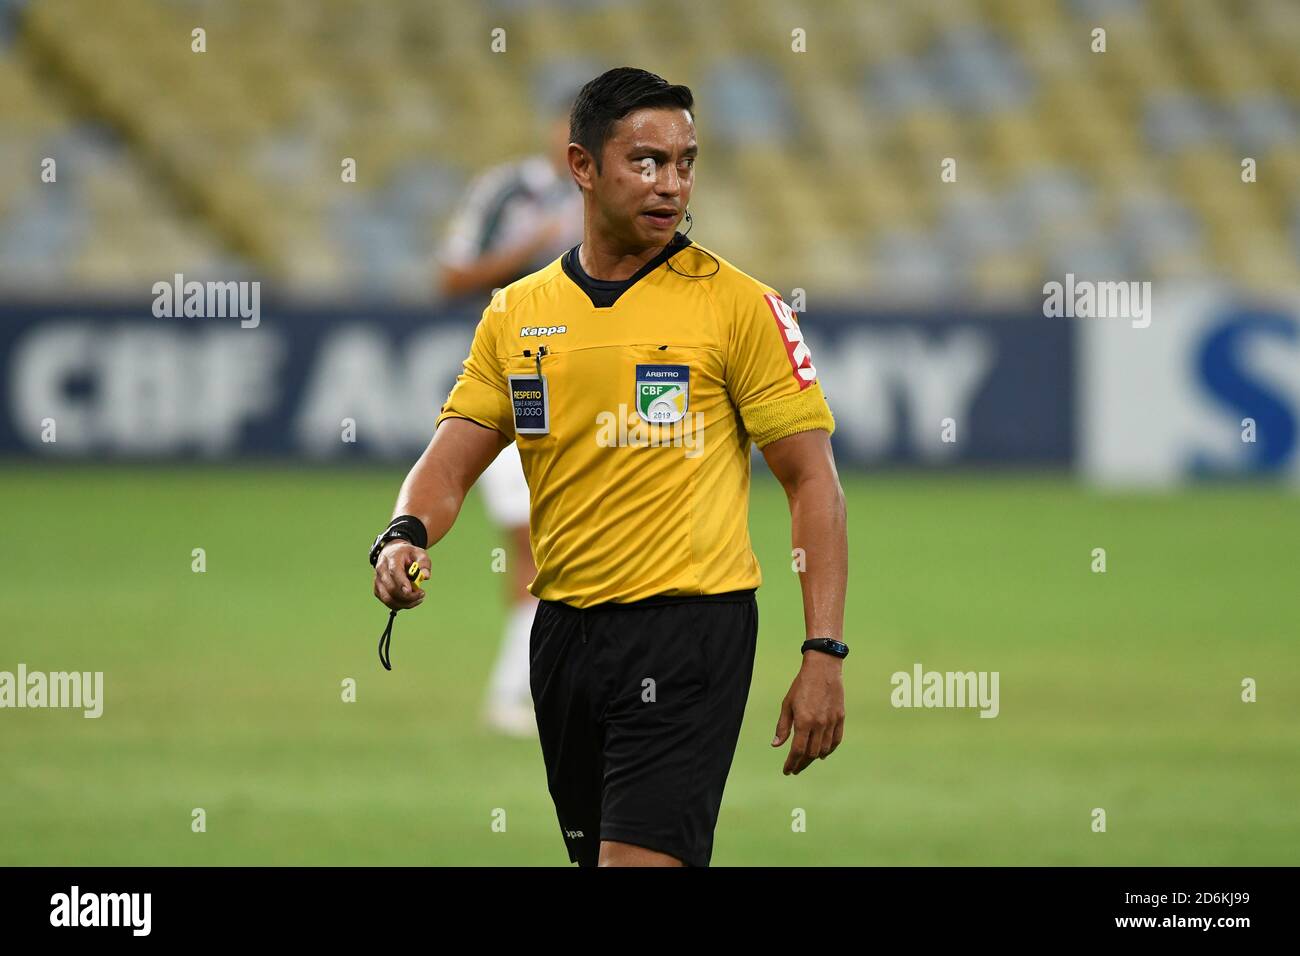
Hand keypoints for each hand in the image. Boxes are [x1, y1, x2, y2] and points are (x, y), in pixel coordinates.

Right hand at [372, 539, 430, 610]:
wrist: (392, 553)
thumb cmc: (408, 555)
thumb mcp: (419, 554)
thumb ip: (424, 563)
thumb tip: (425, 576)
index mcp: (391, 557)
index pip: (394, 571)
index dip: (402, 582)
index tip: (411, 591)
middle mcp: (381, 570)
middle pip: (390, 587)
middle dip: (407, 595)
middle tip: (422, 594)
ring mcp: (378, 581)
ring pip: (388, 599)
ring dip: (405, 603)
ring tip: (418, 598)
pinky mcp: (378, 590)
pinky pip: (388, 602)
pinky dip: (401, 605)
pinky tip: (411, 600)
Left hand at [772, 651, 844, 774]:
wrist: (823, 668)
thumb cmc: (801, 685)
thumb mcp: (787, 704)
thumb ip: (783, 726)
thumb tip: (776, 745)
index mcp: (804, 721)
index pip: (798, 751)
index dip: (791, 763)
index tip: (787, 770)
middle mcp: (819, 724)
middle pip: (811, 754)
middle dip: (802, 764)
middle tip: (795, 769)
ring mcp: (831, 722)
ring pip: (824, 749)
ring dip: (815, 758)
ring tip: (806, 761)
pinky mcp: (840, 718)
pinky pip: (836, 740)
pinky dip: (829, 750)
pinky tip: (822, 753)